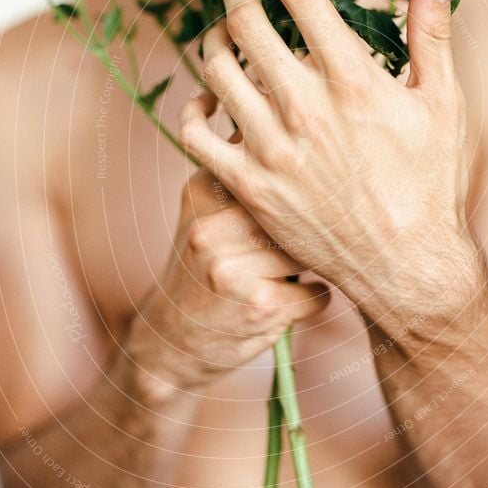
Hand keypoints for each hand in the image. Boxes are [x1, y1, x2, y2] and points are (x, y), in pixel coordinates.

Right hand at [129, 149, 329, 398]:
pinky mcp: (260, 306)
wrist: (170, 343)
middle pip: (294, 212)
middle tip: (290, 248)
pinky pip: (317, 293)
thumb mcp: (204, 216)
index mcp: (202, 193)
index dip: (294, 186)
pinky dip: (311, 301)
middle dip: (300, 233)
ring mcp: (234, 268)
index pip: (269, 169)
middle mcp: (213, 227)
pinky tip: (286, 304)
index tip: (303, 195)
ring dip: (305, 268)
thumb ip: (240, 181)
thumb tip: (292, 144)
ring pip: (307, 253)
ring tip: (281, 278)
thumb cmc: (200, 272)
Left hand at [180, 0, 476, 323]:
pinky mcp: (249, 186)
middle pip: (246, 22)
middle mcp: (304, 108)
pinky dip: (194, 108)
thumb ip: (431, 35)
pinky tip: (208, 100)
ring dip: (212, 38)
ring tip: (222, 33)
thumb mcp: (443, 105)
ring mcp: (271, 149)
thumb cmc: (430, 184)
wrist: (407, 265)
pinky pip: (196, 136)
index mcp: (352, 80)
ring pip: (215, 70)